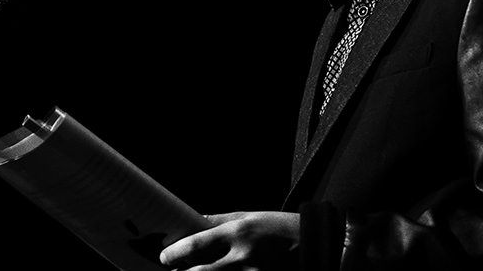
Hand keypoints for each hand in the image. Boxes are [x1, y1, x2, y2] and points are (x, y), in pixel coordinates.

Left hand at [158, 210, 298, 269]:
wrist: (318, 246)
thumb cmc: (279, 228)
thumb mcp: (247, 217)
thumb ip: (216, 223)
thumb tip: (188, 226)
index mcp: (237, 233)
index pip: (195, 246)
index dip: (173, 254)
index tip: (164, 257)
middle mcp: (242, 257)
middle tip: (174, 270)